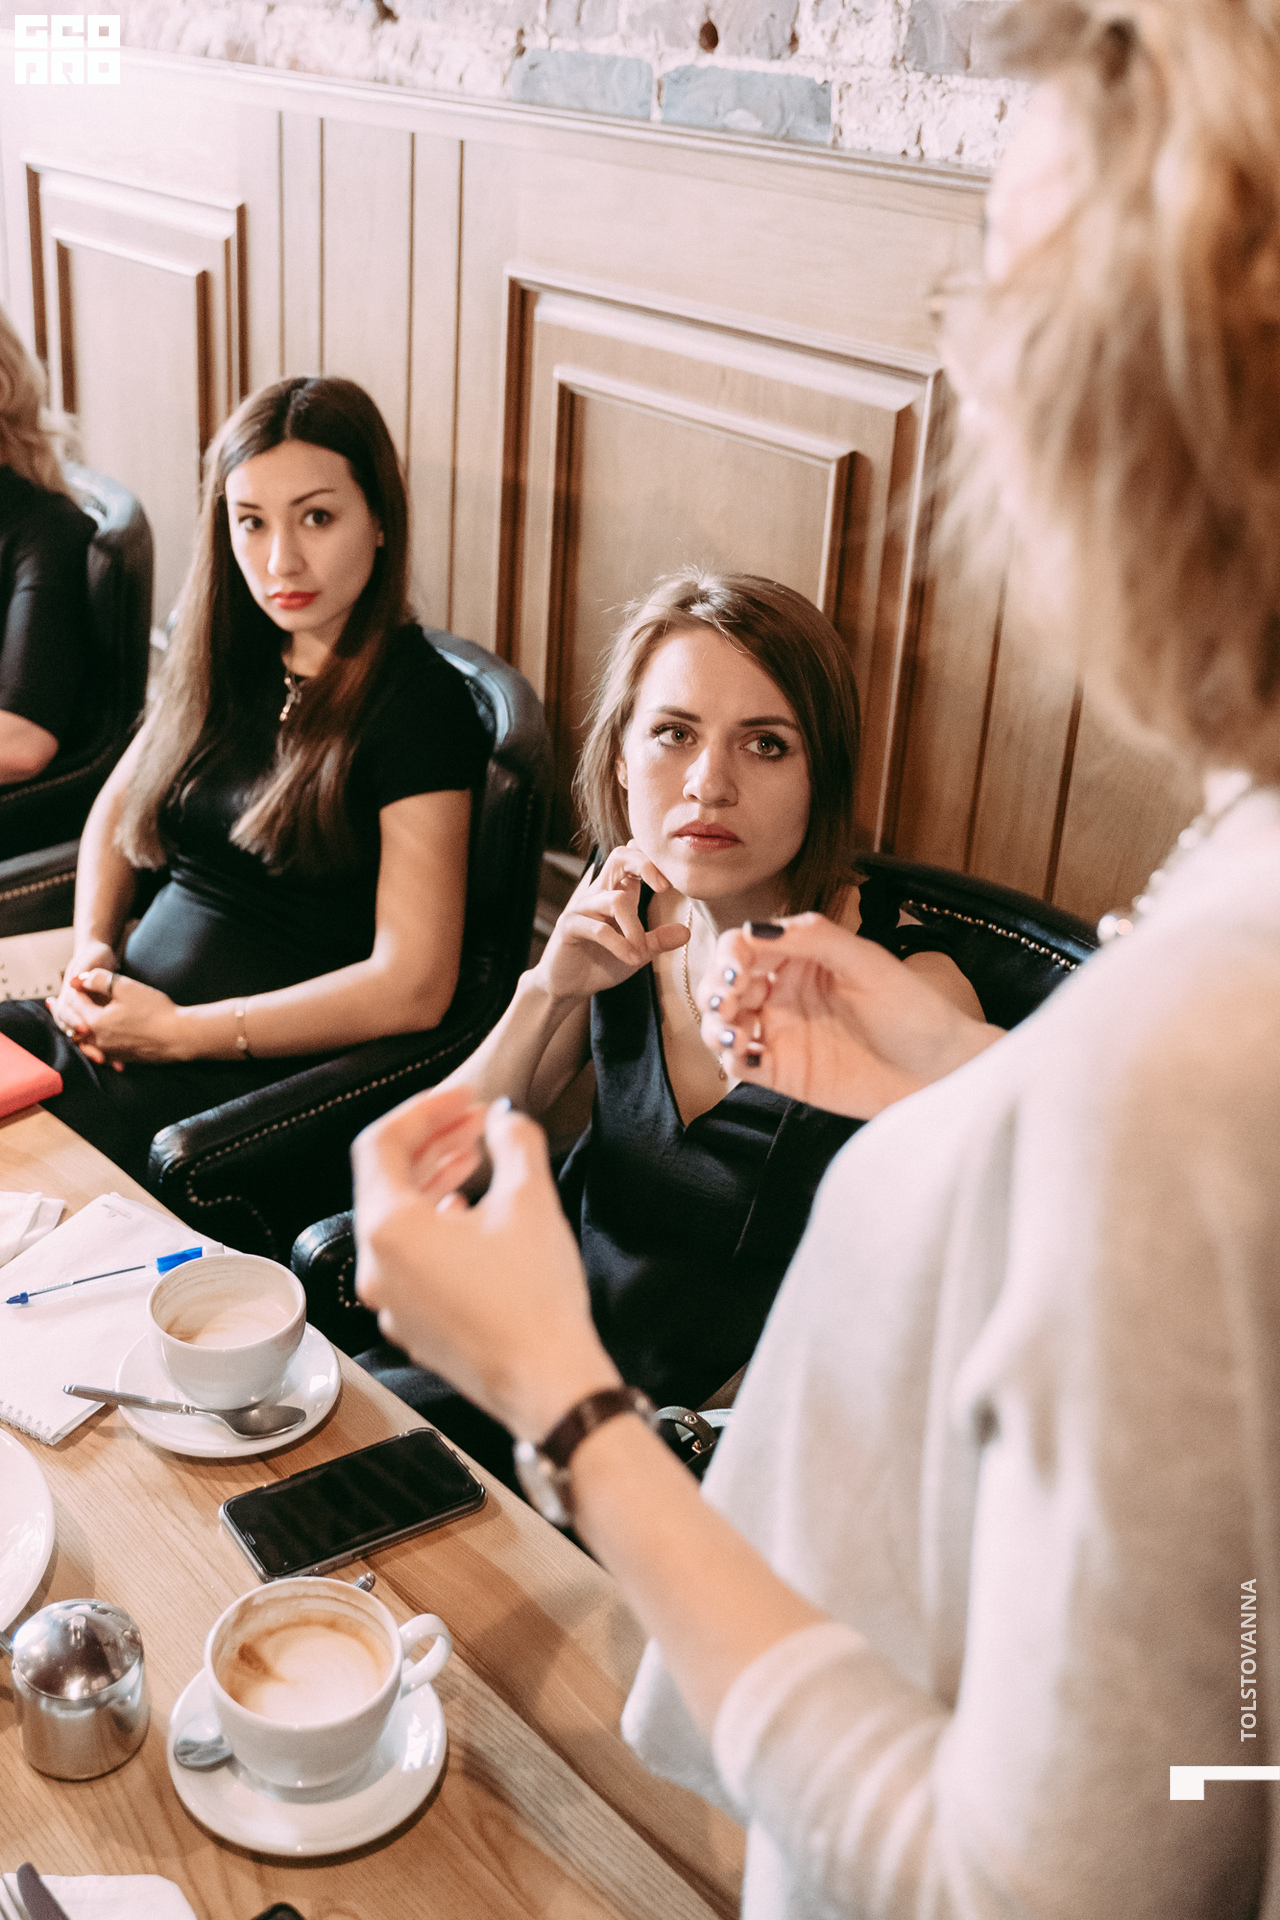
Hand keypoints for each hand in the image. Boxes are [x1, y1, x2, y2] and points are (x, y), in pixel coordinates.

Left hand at [46, 967, 187, 1066]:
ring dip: (76, 1030)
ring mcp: (111, 1051)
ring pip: (84, 1041)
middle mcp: (98, 1040)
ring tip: (71, 1024)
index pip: (76, 1002)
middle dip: (65, 1012)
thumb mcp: (125, 987)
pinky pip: (100, 1052)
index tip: (73, 979)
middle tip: (54, 1004)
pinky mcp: (123, 1058)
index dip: (75, 988)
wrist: (179, 1036)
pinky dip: (93, 1044)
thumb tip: (80, 978)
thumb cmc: (154, 1010)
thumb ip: (99, 980)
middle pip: (74, 1025)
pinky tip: (96, 1042)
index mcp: (95, 1021)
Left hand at [353, 1085, 619, 1439]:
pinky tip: (471, 1216)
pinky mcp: (413, 1323)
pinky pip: (408, 1260)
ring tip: (476, 1160)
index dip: (424, 1110)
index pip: (383, 1144)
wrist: (547, 1384)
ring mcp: (390, 1300)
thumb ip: (513, 1141)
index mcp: (390, 1229)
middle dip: (431, 1143)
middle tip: (473, 1121)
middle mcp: (376, 1266)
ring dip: (433, 1182)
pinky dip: (434, 1226)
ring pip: (396, 1222)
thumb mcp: (530, 1201)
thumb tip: (503, 1118)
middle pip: (385, 1182)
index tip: (462, 1097)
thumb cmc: (534, 1300)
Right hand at [530, 842, 689, 1004]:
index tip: (676, 880)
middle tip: (665, 888)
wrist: (568, 985)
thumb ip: (658, 940)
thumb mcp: (637, 952)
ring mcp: (582, 907)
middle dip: (645, 865)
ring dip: (635, 929)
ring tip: (642, 954)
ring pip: (615, 900)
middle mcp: (599, 893)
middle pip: (619, 856)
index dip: (654, 860)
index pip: (634, 858)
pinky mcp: (569, 926)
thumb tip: (686, 932)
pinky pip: (599, 929)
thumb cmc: (602, 963)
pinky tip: (630, 960)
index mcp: (617, 892)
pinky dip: (619, 945)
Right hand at [701, 914, 1000, 1117]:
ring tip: (733, 1031)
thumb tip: (754, 928)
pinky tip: (741, 1052)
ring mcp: (782, 1032)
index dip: (730, 954)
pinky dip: (728, 1057)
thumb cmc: (913, 1010)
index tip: (736, 969)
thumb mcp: (867, 962)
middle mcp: (785, 992)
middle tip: (729, 1001)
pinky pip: (739, 1062)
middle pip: (725, 984)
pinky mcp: (783, 1071)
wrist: (940, 1070)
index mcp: (801, 957)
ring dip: (714, 1023)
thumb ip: (813, 938)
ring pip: (723, 1022)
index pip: (745, 946)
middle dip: (716, 989)